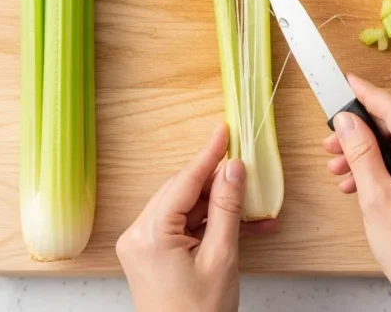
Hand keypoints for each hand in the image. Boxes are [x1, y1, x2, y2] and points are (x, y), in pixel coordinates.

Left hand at [117, 125, 277, 311]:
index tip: (224, 131)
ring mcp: (142, 245)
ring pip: (186, 208)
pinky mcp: (151, 254)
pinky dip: (210, 224)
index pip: (184, 181)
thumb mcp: (221, 257)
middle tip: (245, 167)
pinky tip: (239, 224)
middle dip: (217, 181)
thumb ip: (227, 209)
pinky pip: (183, 226)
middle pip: (183, 191)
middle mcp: (138, 235)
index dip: (208, 154)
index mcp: (150, 234)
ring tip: (251, 205)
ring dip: (218, 205)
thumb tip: (233, 170)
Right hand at [323, 75, 390, 311]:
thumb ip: (360, 153)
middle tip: (330, 142)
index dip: (366, 94)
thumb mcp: (374, 198)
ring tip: (339, 170)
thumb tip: (346, 120)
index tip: (345, 81)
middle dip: (361, 132)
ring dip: (370, 153)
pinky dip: (386, 166)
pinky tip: (359, 181)